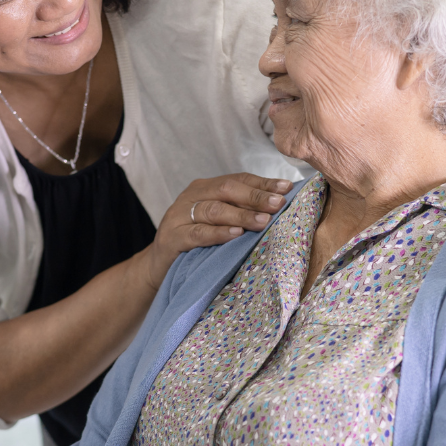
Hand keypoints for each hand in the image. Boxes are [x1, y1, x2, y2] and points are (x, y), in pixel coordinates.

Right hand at [142, 173, 292, 287]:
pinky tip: (236, 234)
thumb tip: (279, 206)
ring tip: (263, 220)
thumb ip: (239, 211)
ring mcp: (179, 216)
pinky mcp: (172, 238)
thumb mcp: (218, 223)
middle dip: (255, 196)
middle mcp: (191, 196)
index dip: (262, 183)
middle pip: (227, 190)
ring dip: (241, 214)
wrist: (158, 266)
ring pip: (214, 210)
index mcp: (205, 188)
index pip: (238, 180)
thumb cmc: (195, 243)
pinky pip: (198, 233)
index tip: (287, 188)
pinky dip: (218, 233)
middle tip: (279, 204)